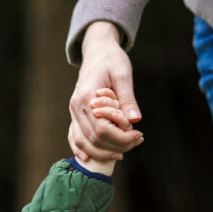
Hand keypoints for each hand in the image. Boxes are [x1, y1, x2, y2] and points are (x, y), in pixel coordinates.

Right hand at [68, 21, 144, 161]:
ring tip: (123, 151)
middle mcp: (76, 106)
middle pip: (94, 138)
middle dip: (117, 145)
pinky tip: (90, 158)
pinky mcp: (75, 114)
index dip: (121, 137)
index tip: (139, 134)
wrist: (97, 52)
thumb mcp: (123, 75)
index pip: (103, 128)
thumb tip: (136, 120)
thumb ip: (128, 99)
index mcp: (87, 96)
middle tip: (137, 140)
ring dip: (102, 151)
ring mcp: (73, 112)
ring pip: (83, 141)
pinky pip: (74, 136)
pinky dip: (80, 149)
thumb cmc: (112, 60)